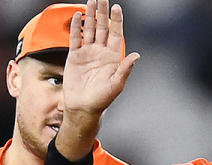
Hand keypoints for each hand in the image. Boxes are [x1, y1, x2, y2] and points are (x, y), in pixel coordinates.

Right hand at [63, 0, 139, 115]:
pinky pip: (76, 38)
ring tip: (91, 1)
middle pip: (102, 27)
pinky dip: (76, 27)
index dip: (116, 20)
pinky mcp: (75, 56)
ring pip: (89, 29)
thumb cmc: (102, 99)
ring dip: (90, 16)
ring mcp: (87, 53)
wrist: (83, 108)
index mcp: (112, 57)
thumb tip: (136, 55)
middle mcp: (100, 52)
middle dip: (102, 12)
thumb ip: (125, 69)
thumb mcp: (117, 84)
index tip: (117, 7)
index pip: (115, 33)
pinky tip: (79, 16)